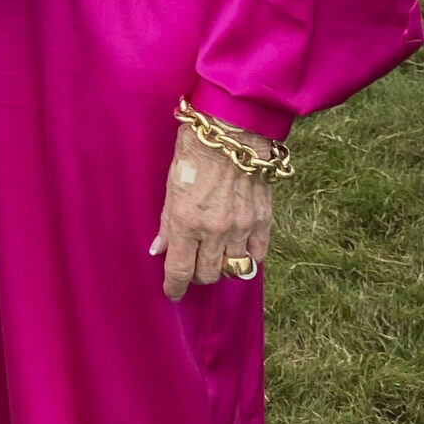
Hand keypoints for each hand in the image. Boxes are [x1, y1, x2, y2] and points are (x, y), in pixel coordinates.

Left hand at [151, 124, 272, 300]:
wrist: (232, 131)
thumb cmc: (194, 153)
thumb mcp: (171, 187)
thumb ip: (167, 223)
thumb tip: (160, 250)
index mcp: (188, 222)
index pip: (181, 270)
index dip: (174, 287)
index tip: (172, 292)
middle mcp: (216, 230)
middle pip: (208, 275)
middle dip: (197, 276)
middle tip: (192, 267)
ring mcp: (243, 227)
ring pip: (233, 269)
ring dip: (221, 268)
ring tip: (215, 258)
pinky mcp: (264, 220)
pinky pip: (258, 255)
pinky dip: (247, 258)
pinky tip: (239, 250)